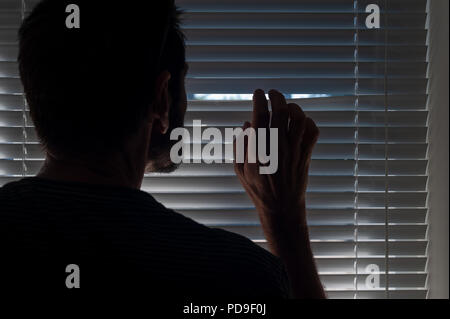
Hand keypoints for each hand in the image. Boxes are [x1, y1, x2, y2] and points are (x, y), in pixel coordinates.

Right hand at [234, 89, 318, 256]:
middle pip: (281, 112)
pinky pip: (312, 132)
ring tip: (286, 106)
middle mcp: (277, 147)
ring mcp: (294, 150)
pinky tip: (300, 122)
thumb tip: (246, 124)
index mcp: (258, 150)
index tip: (258, 93)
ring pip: (299, 119)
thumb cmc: (258, 189)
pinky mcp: (306, 155)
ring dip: (293, 107)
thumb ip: (241, 146)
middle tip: (272, 93)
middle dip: (277, 97)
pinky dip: (308, 122)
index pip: (259, 116)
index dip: (259, 100)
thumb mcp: (240, 170)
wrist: (281, 207)